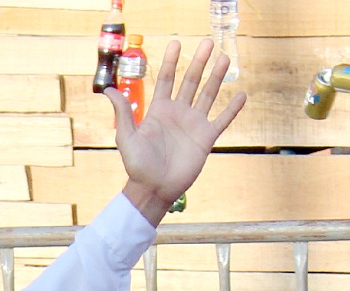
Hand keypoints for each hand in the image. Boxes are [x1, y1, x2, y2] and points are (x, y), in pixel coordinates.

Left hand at [111, 39, 246, 225]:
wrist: (153, 189)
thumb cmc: (137, 166)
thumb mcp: (126, 137)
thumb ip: (122, 113)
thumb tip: (108, 90)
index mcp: (159, 111)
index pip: (167, 80)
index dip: (171, 62)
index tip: (177, 43)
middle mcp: (178, 114)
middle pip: (191, 82)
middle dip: (199, 62)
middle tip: (208, 42)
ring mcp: (193, 124)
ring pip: (208, 95)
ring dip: (217, 77)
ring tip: (225, 58)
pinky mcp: (206, 138)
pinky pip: (222, 120)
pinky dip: (232, 108)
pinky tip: (241, 95)